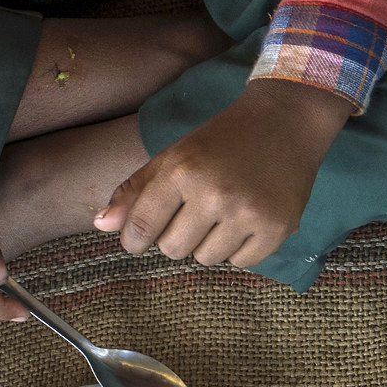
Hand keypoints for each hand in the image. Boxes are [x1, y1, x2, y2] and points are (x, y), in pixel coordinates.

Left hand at [95, 79, 351, 268]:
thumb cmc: (221, 140)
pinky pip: (242, 262)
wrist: (284, 124)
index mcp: (182, 171)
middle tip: (195, 214)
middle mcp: (215, 194)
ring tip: (224, 216)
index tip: (138, 240)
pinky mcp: (278, 228)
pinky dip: (240, 249)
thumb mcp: (174, 156)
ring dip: (209, 243)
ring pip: (207, 258)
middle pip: (173, 249)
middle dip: (177, 236)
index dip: (135, 239)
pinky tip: (247, 222)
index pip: (142, 227)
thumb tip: (102, 226)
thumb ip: (136, 191)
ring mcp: (249, 214)